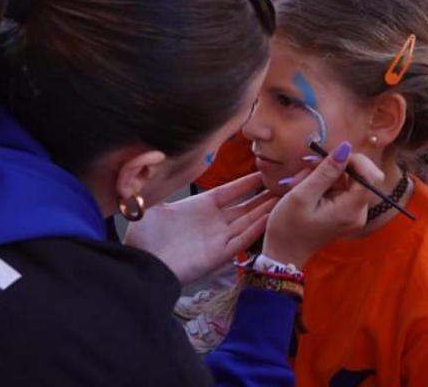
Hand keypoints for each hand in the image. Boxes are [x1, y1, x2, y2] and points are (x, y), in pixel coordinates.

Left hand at [123, 173, 274, 284]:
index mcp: (199, 206)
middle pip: (244, 207)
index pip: (229, 191)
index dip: (246, 183)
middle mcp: (212, 221)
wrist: (142, 263)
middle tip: (283, 186)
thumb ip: (163, 184)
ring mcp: (218, 238)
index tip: (263, 173)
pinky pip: (243, 239)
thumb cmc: (145, 235)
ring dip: (265, 212)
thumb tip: (161, 163)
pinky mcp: (220, 254)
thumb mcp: (154, 203)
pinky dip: (257, 229)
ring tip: (285, 199)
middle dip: (263, 198)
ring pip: (248, 222)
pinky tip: (271, 218)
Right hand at [263, 143, 384, 268]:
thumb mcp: (302, 195)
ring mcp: (352, 213)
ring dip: (322, 175)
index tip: (330, 155)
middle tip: (305, 170)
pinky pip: (340, 188)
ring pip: (346, 180)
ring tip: (299, 183)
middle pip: (357, 176)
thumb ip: (325, 171)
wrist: (283, 252)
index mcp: (351, 210)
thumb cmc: (288, 227)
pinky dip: (323, 184)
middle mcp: (358, 212)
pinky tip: (305, 189)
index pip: (370, 176)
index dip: (354, 160)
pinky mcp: (345, 212)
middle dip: (331, 167)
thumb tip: (345, 147)